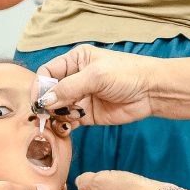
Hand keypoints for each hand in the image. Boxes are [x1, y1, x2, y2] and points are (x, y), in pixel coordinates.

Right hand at [33, 44, 157, 136]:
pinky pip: (68, 122)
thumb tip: (45, 101)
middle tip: (47, 115)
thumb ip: (69, 88)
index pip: (47, 72)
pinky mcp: (86, 115)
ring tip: (62, 121)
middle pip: (50, 93)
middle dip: (47, 104)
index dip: (40, 86)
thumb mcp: (96, 76)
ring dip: (55, 117)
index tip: (37, 101)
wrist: (151, 92)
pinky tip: (67, 128)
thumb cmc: (128, 74)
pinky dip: (64, 127)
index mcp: (75, 61)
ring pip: (57, 109)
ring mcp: (80, 98)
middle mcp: (75, 78)